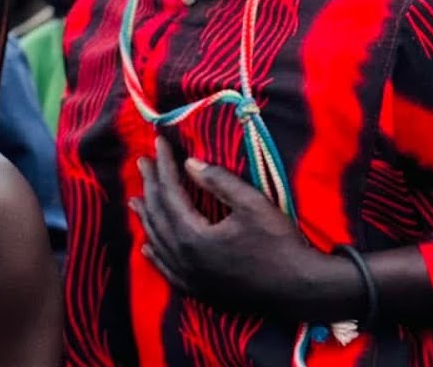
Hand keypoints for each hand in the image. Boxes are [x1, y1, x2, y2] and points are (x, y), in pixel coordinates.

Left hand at [132, 137, 338, 318]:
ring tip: (136, 198)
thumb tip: (189, 163)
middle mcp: (184, 258)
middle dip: (150, 186)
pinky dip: (155, 254)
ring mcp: (189, 277)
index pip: (170, 193)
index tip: (158, 142)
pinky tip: (147, 247)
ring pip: (158, 242)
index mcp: (194, 236)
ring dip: (146, 217)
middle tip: (142, 162)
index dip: (164, 166)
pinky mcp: (198, 290)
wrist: (297, 288)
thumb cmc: (278, 243)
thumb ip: (218, 182)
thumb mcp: (252, 204)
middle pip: (158, 216)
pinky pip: (167, 269)